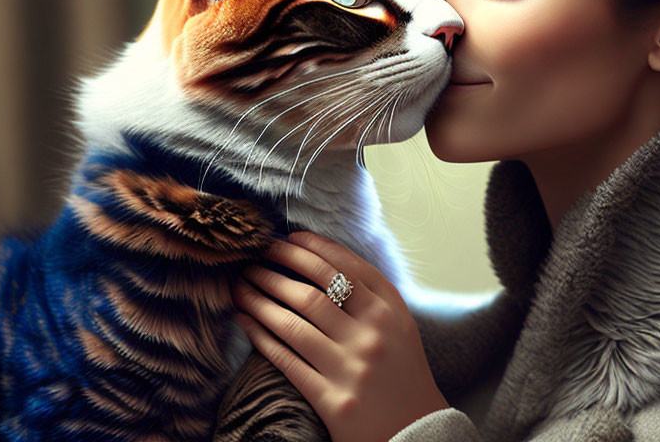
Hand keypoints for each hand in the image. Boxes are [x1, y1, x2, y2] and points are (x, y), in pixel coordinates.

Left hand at [231, 231, 448, 441]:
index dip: (311, 248)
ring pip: (293, 323)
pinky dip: (261, 336)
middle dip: (279, 267)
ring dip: (260, 298)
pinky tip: (245, 320)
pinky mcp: (333, 401)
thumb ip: (369, 294)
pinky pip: (287, 361)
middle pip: (314, 291)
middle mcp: (372, 335)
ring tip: (241, 284)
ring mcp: (352, 369)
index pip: (344, 267)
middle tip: (257, 255)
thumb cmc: (402, 370)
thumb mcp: (399, 324)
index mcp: (390, 311)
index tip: (288, 238)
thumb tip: (320, 259)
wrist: (417, 430)